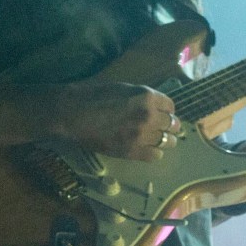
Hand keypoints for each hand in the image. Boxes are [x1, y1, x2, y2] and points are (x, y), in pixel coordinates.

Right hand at [56, 82, 179, 160]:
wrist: (73, 113)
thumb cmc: (93, 96)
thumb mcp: (123, 88)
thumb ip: (141, 98)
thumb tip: (154, 106)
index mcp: (147, 96)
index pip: (171, 106)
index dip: (167, 111)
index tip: (163, 114)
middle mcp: (149, 116)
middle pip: (172, 124)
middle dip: (169, 126)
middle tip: (164, 129)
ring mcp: (142, 135)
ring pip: (168, 142)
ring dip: (165, 141)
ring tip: (158, 141)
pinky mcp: (132, 151)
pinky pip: (155, 156)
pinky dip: (154, 153)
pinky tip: (148, 150)